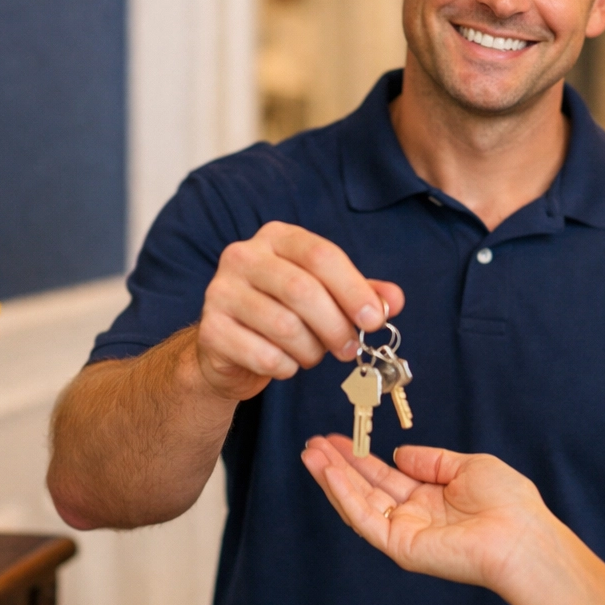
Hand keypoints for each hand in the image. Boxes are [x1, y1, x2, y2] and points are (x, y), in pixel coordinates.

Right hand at [196, 222, 404, 401]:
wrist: (231, 347)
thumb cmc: (286, 313)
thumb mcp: (328, 297)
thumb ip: (362, 295)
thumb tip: (393, 301)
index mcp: (277, 237)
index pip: (320, 254)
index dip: (353, 289)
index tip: (375, 320)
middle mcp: (243, 256)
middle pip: (302, 290)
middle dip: (336, 326)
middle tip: (350, 349)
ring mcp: (220, 291)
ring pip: (284, 326)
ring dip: (311, 350)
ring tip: (313, 354)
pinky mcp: (211, 330)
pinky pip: (264, 355)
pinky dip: (286, 367)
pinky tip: (285, 363)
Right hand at [301, 434, 554, 591]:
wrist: (522, 536)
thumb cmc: (508, 503)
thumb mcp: (468, 466)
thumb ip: (431, 460)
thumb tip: (399, 453)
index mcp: (430, 498)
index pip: (385, 476)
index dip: (360, 457)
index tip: (337, 438)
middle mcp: (413, 516)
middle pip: (365, 488)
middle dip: (338, 465)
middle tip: (312, 444)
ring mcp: (404, 533)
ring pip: (358, 503)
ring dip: (332, 478)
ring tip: (310, 453)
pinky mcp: (400, 547)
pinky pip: (364, 519)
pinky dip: (344, 495)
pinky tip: (329, 472)